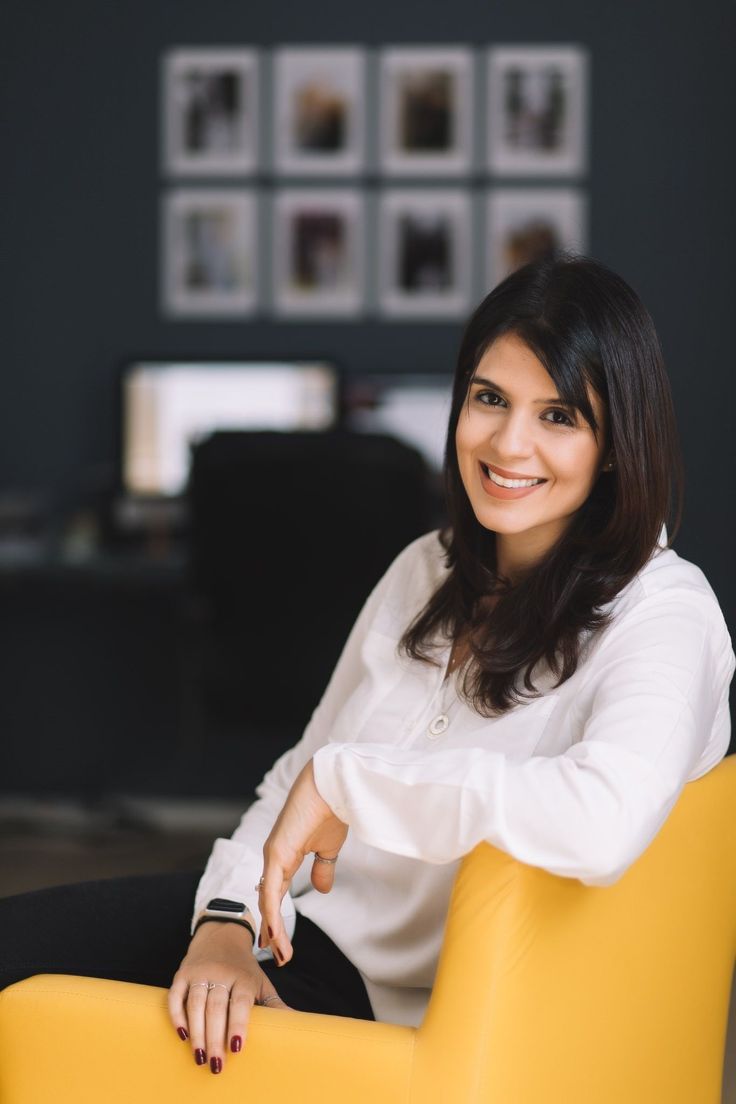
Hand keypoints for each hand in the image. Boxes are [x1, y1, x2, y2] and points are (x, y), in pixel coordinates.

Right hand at [168, 920, 291, 1074]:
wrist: (222, 935)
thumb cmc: (243, 968)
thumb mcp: (261, 982)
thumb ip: (274, 1004)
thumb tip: (295, 1023)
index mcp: (243, 977)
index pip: (240, 1002)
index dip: (238, 1025)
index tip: (236, 1048)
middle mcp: (220, 973)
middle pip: (216, 1008)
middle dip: (215, 1038)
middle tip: (216, 1065)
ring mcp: (200, 972)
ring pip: (196, 1004)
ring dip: (196, 1032)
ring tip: (199, 1057)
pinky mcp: (183, 974)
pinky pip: (176, 996)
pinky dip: (177, 1016)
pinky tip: (182, 1035)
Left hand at [258, 758, 347, 965]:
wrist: (333, 786)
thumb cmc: (331, 810)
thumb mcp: (329, 848)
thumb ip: (323, 869)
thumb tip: (321, 890)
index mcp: (285, 855)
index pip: (276, 893)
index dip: (276, 917)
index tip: (278, 941)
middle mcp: (274, 857)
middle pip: (268, 900)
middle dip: (272, 930)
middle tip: (276, 954)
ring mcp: (272, 855)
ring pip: (268, 900)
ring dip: (273, 929)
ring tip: (279, 953)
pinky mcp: (276, 853)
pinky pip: (272, 890)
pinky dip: (272, 914)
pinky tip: (275, 934)